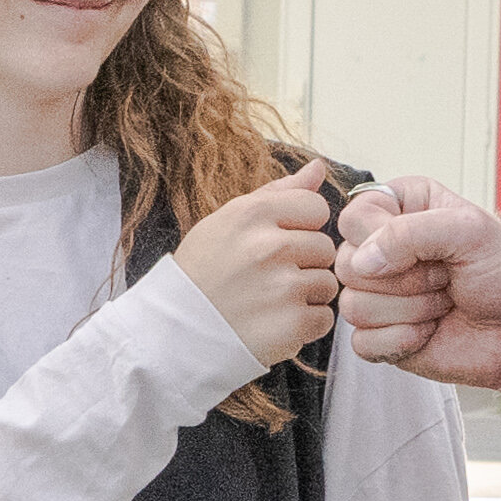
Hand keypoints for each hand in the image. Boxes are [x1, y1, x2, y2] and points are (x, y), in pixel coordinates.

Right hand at [168, 170, 341, 368]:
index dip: (300, 227)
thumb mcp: (229, 221)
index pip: (315, 207)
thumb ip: (277, 193)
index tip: (274, 244)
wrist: (173, 333)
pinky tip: (273, 324)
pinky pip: (323, 319)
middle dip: (303, 264)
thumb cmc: (204, 272)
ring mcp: (282, 287)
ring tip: (268, 303)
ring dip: (305, 296)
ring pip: (327, 284)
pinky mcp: (291, 325)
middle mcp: (269, 246)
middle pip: (324, 248)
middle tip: (267, 279)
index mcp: (252, 214)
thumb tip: (320, 167)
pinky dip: (304, 326)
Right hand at [328, 174, 500, 393]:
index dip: (384, 237)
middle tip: (446, 279)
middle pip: (347, 264)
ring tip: (444, 304)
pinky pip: (361, 342)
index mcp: (401, 210)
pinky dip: (402, 341)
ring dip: (411, 311)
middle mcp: (383, 250)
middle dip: (407, 279)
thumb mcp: (470, 231)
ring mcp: (379, 295)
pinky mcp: (380, 336)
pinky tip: (431, 332)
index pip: (354, 217)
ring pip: (353, 306)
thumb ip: (410, 232)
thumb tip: (361, 262)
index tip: (431, 248)